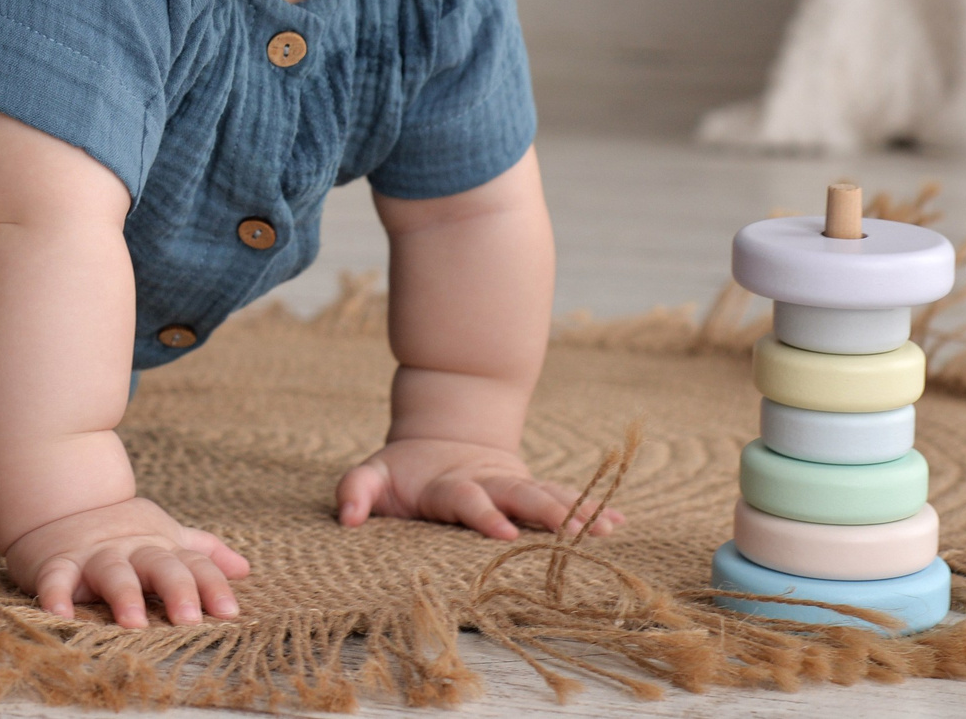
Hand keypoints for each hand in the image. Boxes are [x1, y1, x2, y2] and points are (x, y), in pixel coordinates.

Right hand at [3, 496, 249, 626]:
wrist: (59, 500)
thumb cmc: (120, 530)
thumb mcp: (164, 536)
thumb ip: (203, 553)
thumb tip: (245, 569)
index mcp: (160, 547)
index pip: (195, 564)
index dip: (212, 586)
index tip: (230, 613)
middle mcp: (132, 550)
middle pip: (160, 566)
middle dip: (176, 590)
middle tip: (190, 620)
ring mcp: (94, 555)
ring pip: (113, 572)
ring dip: (123, 595)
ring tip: (134, 622)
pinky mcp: (57, 563)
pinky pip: (56, 579)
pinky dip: (56, 596)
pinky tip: (60, 616)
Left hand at [335, 438, 623, 539]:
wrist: (440, 433)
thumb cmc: (400, 471)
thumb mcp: (371, 475)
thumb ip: (355, 491)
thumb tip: (346, 519)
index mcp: (447, 485)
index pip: (466, 498)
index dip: (483, 513)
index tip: (504, 533)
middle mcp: (487, 483)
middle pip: (518, 494)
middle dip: (544, 512)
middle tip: (570, 530)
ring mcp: (512, 484)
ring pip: (547, 494)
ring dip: (576, 511)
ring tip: (606, 527)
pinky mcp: (529, 490)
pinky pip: (562, 496)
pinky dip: (590, 507)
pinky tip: (618, 521)